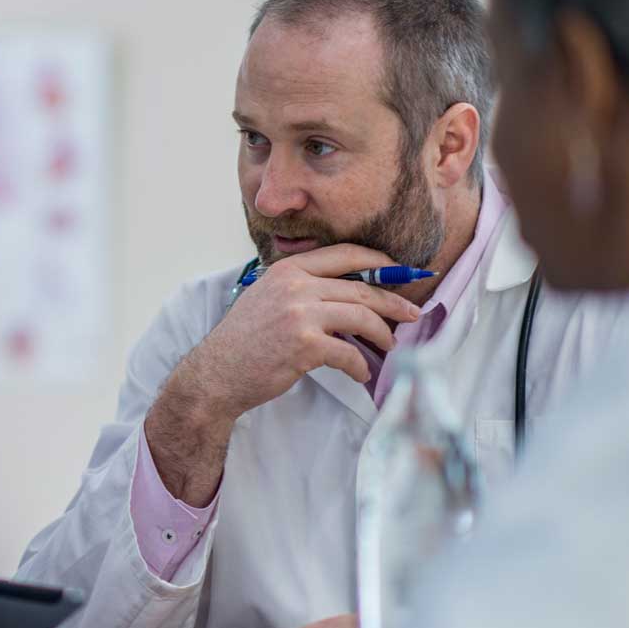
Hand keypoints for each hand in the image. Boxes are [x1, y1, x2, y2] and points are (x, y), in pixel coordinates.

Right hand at [181, 243, 421, 418]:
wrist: (217, 372)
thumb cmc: (244, 339)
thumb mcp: (267, 296)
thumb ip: (302, 286)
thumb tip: (348, 291)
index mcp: (288, 270)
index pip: (346, 255)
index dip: (380, 261)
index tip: (399, 272)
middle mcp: (296, 286)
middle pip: (362, 287)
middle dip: (393, 303)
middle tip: (412, 314)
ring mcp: (300, 315)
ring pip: (362, 317)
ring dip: (383, 334)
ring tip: (389, 346)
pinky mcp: (305, 346)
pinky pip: (349, 353)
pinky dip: (361, 366)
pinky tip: (361, 372)